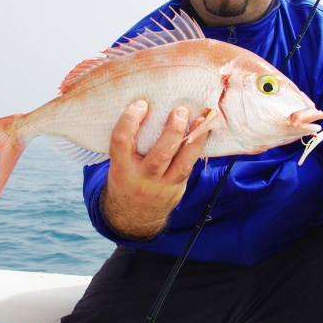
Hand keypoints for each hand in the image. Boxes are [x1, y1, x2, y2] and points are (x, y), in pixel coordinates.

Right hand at [101, 100, 208, 238]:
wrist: (132, 218)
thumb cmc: (125, 180)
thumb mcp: (118, 165)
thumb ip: (129, 145)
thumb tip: (148, 109)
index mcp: (121, 169)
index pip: (121, 142)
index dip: (130, 120)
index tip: (141, 104)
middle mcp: (141, 179)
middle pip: (160, 154)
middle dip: (173, 131)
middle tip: (180, 110)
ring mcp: (162, 187)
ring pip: (182, 164)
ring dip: (194, 139)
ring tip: (202, 119)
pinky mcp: (177, 190)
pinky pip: (190, 168)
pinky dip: (197, 148)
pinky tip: (203, 132)